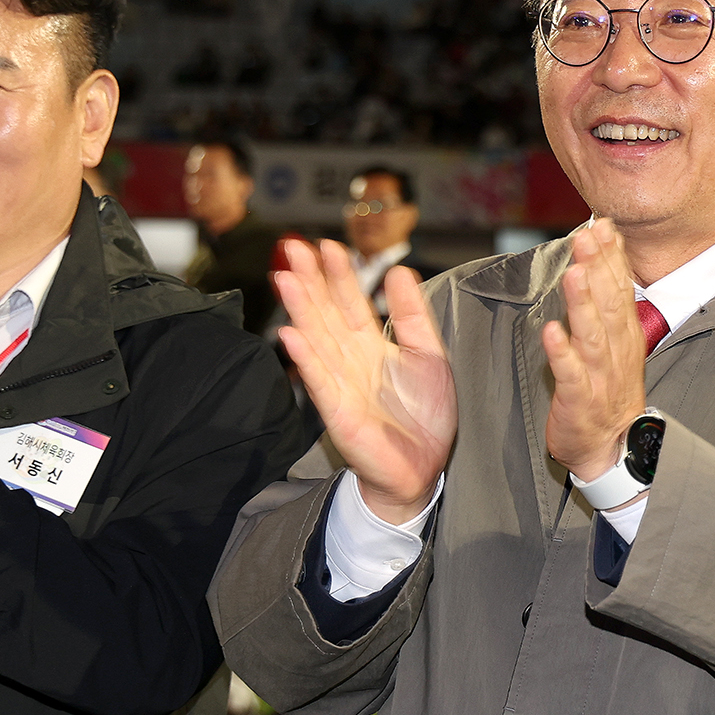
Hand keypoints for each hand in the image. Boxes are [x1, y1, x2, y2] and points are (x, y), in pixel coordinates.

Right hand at [274, 238, 456, 524]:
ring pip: (317, 340)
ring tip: (285, 280)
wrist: (424, 469)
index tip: (327, 245)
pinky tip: (290, 336)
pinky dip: (305, 359)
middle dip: (311, 281)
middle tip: (294, 248)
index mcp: (373, 345)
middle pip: (326, 314)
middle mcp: (351, 360)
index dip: (340, 274)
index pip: (351, 302)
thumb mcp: (430, 355)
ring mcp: (341, 385)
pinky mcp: (338, 412)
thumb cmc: (425, 417)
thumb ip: (413, 315)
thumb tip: (400, 270)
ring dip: (301, 310)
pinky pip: (320, 381)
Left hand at [540, 217, 650, 483]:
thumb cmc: (608, 392)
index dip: (612, 256)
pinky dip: (562, 353)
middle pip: (609, 304)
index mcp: (624, 335)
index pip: (621, 288)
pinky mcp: (580, 398)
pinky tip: (551, 332)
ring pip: (592, 334)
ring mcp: (599, 375)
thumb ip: (608, 303)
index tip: (603, 225)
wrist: (612, 447)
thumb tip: (600, 259)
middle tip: (587, 236)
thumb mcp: (616, 344)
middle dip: (598, 268)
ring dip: (582, 303)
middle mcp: (615, 351)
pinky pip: (571, 373)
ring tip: (574, 273)